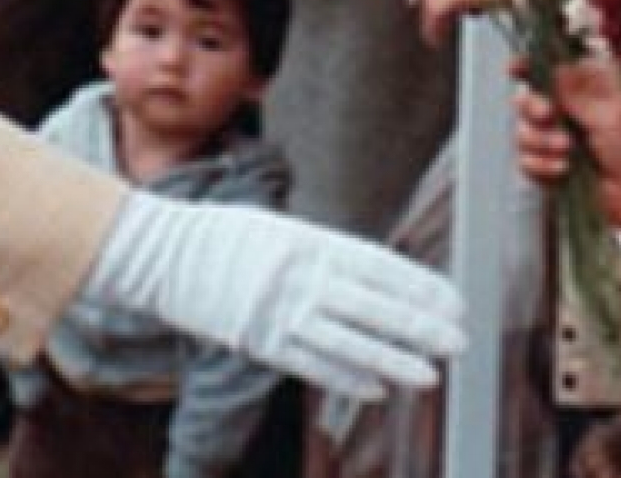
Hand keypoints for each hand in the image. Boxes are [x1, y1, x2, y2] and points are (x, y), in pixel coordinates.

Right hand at [84, 194, 463, 399]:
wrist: (162, 253)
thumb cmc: (224, 237)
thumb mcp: (281, 231)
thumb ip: (324, 255)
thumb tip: (371, 280)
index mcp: (309, 241)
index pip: (378, 267)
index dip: (419, 287)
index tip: (453, 302)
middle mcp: (300, 277)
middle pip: (371, 306)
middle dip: (419, 326)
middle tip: (458, 341)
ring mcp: (279, 311)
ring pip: (348, 342)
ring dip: (392, 361)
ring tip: (429, 375)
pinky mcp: (259, 341)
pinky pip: (311, 365)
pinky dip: (345, 378)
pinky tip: (376, 389)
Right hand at [513, 61, 620, 268]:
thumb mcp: (610, 115)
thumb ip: (576, 93)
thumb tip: (554, 67)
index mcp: (586, 90)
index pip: (548, 70)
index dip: (528, 67)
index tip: (514, 69)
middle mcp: (567, 111)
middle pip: (527, 99)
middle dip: (533, 109)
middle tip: (548, 116)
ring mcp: (556, 139)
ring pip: (523, 131)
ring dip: (541, 142)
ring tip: (566, 152)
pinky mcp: (549, 166)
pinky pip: (526, 160)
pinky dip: (541, 165)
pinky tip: (562, 170)